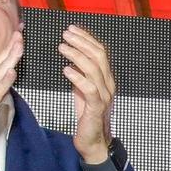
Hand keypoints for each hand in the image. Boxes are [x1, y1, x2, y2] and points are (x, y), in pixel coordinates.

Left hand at [59, 25, 116, 164]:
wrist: (93, 141)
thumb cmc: (86, 115)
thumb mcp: (83, 89)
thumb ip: (81, 73)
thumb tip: (72, 55)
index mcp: (106, 79)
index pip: (100, 52)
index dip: (87, 38)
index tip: (72, 29)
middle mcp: (108, 85)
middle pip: (99, 56)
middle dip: (81, 42)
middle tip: (65, 34)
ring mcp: (104, 96)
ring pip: (94, 69)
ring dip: (76, 55)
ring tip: (62, 47)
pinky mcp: (96, 108)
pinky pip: (89, 89)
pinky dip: (77, 77)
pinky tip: (66, 69)